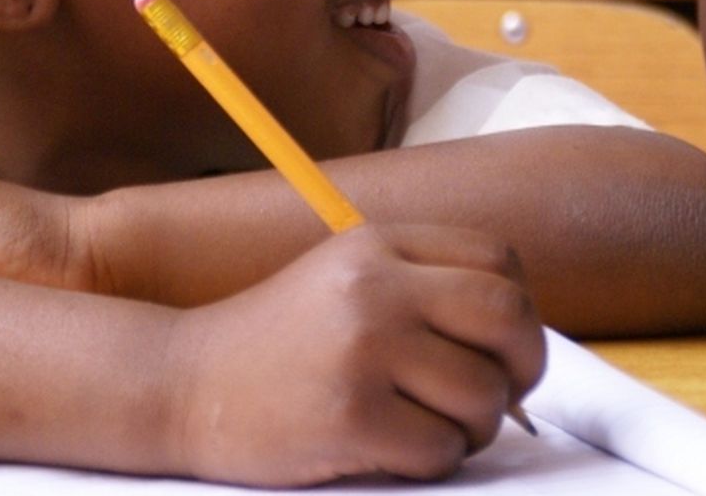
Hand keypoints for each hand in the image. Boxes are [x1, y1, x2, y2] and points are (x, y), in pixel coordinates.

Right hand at [168, 224, 544, 486]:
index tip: (497, 346)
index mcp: (376, 244)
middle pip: (509, 318)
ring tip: (426, 425)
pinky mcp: (350, 416)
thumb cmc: (276, 343)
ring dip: (473, 427)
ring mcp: (362, 350)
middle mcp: (374, 287)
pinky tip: (389, 450)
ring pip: (485, 395)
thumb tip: (518, 336)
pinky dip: (430, 462)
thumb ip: (420, 287)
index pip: (499, 260)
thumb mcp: (343, 279)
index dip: (517, 310)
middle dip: (522, 366)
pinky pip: (442, 450)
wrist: (182, 383)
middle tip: (493, 394)